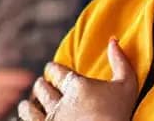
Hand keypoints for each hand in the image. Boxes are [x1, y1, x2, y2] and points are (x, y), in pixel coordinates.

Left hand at [17, 38, 137, 120]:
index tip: (52, 68)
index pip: (56, 71)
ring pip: (29, 109)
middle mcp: (59, 102)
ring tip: (27, 105)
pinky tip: (27, 119)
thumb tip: (113, 40)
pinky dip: (26, 119)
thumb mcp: (127, 86)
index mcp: (76, 85)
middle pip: (41, 88)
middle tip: (41, 86)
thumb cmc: (119, 114)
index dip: (53, 69)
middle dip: (41, 86)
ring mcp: (50, 120)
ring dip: (28, 106)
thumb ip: (120, 62)